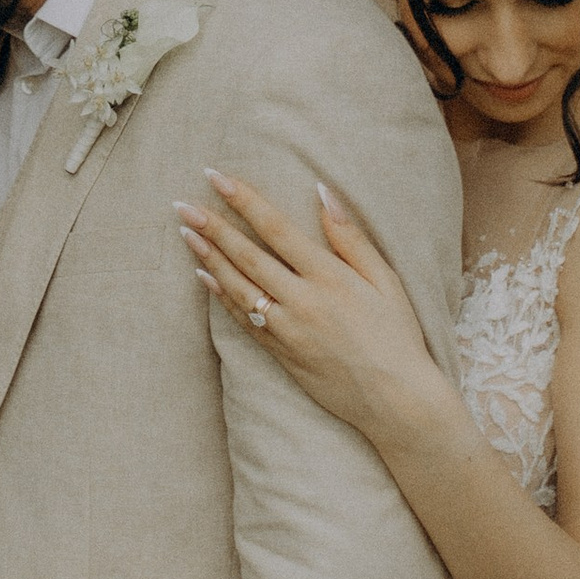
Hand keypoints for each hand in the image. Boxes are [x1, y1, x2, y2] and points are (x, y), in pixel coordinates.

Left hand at [176, 169, 446, 447]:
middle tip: (182, 205)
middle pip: (248, 256)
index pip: (276, 228)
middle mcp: (303, 301)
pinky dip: (221, 297)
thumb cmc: (397, 335)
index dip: (243, 200)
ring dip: (209, 258)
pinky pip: (243, 321)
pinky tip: (205, 277)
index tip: (215, 177)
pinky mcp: (282, 354)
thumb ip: (350, 236)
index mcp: (329, 277)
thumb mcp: (385, 279)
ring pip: (238, 288)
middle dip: (213, 227)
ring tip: (186, 233)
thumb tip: (322, 190)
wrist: (396, 401)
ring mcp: (288, 330)